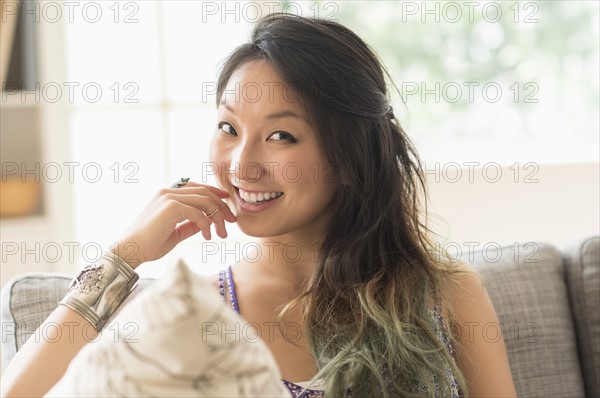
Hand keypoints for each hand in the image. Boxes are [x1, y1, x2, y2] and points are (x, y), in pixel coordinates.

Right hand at [111, 181, 235, 267]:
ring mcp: (169, 196)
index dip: (216, 195)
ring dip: (218, 218)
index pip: (198, 188)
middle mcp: (168, 191)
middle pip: (205, 192)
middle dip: (222, 207)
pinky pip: (199, 212)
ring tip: (222, 235)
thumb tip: (207, 222)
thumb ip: (190, 224)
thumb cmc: (150, 245)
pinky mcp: (171, 206)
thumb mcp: (176, 233)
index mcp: (167, 194)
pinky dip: (207, 224)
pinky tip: (207, 236)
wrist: (131, 251)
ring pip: (205, 201)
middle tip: (232, 222)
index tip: (227, 207)